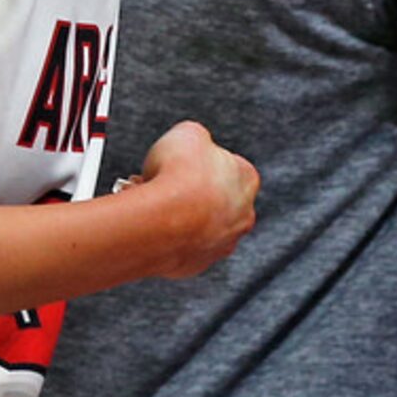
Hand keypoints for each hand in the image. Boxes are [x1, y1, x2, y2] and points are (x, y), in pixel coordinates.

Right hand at [140, 121, 257, 277]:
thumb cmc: (178, 175)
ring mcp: (222, 242)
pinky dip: (168, 238)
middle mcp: (242, 214)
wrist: (161, 220)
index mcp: (246, 178)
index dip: (200, 161)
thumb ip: (196, 138)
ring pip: (198, 226)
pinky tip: (151, 225)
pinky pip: (182, 247)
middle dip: (190, 191)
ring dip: (177, 215)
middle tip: (164, 183)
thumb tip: (192, 143)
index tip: (182, 161)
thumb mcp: (187, 133)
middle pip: (214, 198)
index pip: (228, 165)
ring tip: (150, 203)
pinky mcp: (199, 263)